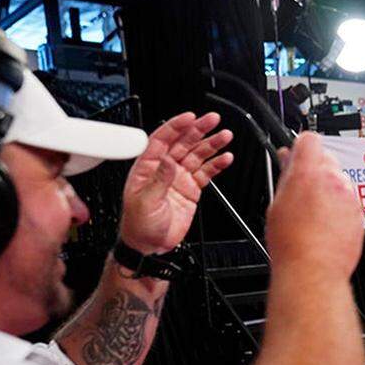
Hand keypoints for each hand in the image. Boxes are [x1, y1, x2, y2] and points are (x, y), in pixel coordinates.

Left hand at [120, 112, 233, 253]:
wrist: (149, 246)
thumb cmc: (138, 225)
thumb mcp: (145, 201)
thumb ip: (159, 179)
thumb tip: (168, 161)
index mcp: (147, 167)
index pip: (162, 140)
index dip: (176, 127)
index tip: (190, 118)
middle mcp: (164, 169)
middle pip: (183, 143)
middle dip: (199, 130)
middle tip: (213, 120)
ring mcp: (179, 178)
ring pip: (197, 155)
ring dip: (212, 145)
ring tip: (225, 136)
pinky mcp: (191, 189)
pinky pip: (206, 173)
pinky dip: (217, 165)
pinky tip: (225, 158)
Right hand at [265, 132, 364, 274]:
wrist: (313, 271)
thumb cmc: (292, 243)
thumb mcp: (276, 203)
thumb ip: (285, 176)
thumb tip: (288, 161)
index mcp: (308, 173)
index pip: (309, 139)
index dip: (301, 147)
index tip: (296, 155)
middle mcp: (333, 181)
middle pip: (326, 159)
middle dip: (315, 169)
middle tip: (302, 188)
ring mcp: (349, 197)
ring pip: (339, 181)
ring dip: (329, 189)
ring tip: (313, 213)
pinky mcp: (359, 213)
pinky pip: (349, 201)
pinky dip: (339, 207)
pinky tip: (325, 224)